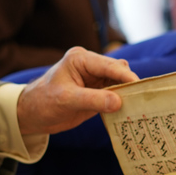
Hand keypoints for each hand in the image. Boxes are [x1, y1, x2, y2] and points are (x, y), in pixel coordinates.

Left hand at [17, 47, 138, 134]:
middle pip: (118, 71)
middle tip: (142, 98)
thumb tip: (119, 102)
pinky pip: (116, 95)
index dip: (125, 75)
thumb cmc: (43, 102)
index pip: (109, 65)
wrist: (32, 115)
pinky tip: (129, 110)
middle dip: (129, 83)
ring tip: (139, 105)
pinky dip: (123, 102)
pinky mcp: (98, 92)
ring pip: (120, 83)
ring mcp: (95, 79)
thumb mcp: (66, 100)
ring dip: (128, 93)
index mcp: (81, 59)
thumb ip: (93, 100)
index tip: (139, 86)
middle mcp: (90, 66)